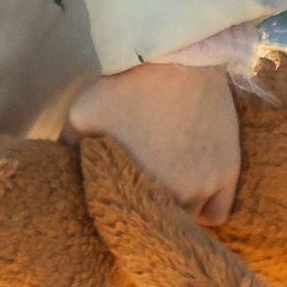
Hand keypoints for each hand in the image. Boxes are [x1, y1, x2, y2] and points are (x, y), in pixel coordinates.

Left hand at [69, 63, 240, 224]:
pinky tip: (190, 190)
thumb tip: (58, 171)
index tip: (121, 206)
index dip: (123, 219)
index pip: (130, 228)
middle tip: (141, 198)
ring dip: (177, 212)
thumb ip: (69, 150)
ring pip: (189, 222)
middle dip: (149, 216)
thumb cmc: (124, 86)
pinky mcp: (228, 171)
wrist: (175, 58)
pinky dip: (205, 207)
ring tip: (165, 192)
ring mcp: (206, 185)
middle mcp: (176, 196)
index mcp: (136, 190)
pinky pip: (218, 211)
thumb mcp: (81, 116)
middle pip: (160, 226)